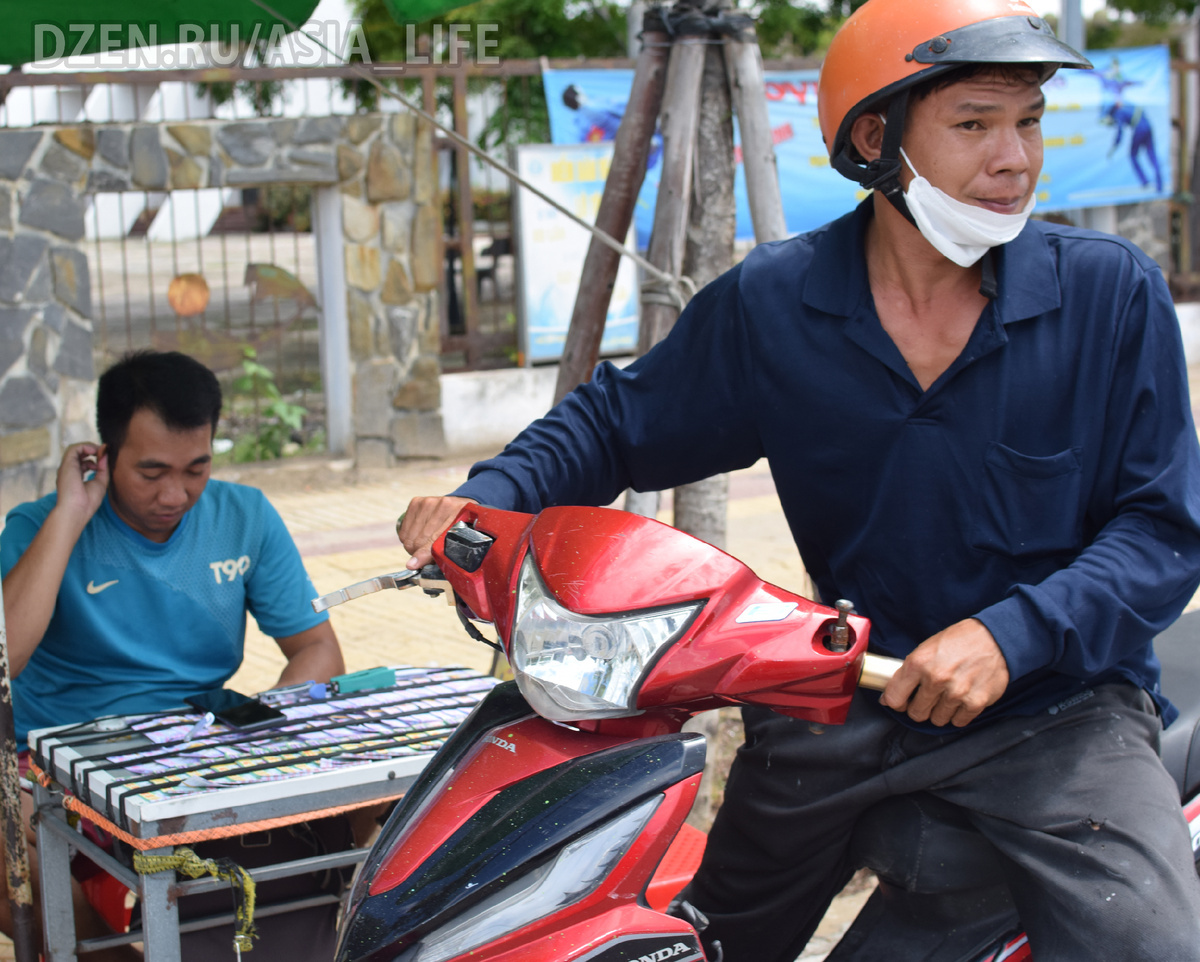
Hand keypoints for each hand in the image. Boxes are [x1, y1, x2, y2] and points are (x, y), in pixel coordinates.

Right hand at [54, 442, 108, 528]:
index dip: (96, 458)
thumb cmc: (88, 501)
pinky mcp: (67, 464)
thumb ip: (103, 467)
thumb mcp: (100, 482)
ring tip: (100, 452)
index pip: (84, 463)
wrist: (77, 510)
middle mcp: (69, 471)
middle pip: (79, 454)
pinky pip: (74, 448)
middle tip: (104, 453)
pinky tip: (96, 452)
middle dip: (93, 450)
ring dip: (90, 447)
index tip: (106, 459)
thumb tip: (105, 453)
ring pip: (75, 449)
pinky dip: (86, 446)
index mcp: (75, 477)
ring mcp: (67, 467)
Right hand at [397, 496, 474, 568]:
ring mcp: (428, 502)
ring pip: (409, 537)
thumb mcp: (460, 540)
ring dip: (414, 547)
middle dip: (421, 553)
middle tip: (429, 554)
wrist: (459, 506)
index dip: (425, 553)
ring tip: (425, 544)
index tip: (414, 564)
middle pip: (419, 541)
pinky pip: (404, 531)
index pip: (437, 539)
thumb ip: (446, 554)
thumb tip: (418, 566)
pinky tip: (418, 535)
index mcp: (460, 516)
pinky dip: (408, 538)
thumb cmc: (461, 527)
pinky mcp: (416, 502)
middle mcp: (444, 506)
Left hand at [880, 618, 1008, 727]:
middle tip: (927, 699)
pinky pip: (958, 721)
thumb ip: (908, 672)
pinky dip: (958, 714)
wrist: (994, 638)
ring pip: (937, 720)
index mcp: (919, 663)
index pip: (895, 698)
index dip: (896, 703)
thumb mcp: (926, 648)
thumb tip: (889, 697)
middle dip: (919, 708)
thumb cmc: (958, 641)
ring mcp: (956, 693)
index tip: (901, 702)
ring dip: (940, 711)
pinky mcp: (976, 702)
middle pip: (916, 713)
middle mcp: (936, 679)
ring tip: (946, 696)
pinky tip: (960, 700)